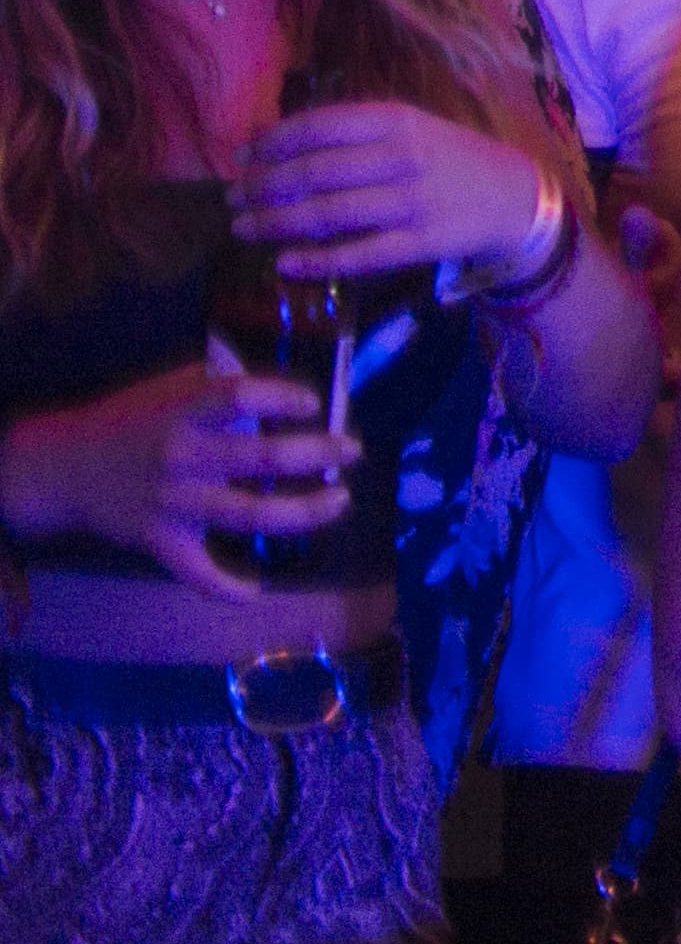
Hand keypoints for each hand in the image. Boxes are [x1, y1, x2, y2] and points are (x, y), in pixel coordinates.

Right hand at [4, 356, 349, 598]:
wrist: (65, 467)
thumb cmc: (130, 419)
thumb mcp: (167, 385)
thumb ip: (215, 375)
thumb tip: (267, 354)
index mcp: (184, 412)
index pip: (240, 396)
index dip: (282, 396)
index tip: (314, 402)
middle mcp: (184, 457)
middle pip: (264, 457)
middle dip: (319, 454)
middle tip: (352, 451)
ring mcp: (174, 502)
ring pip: (250, 513)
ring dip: (304, 512)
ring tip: (340, 500)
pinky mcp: (160, 539)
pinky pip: (197, 571)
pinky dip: (226, 587)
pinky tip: (257, 590)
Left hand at [231, 102, 559, 290]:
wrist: (516, 198)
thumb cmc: (452, 159)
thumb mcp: (412, 128)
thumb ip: (356, 133)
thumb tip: (280, 143)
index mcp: (396, 120)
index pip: (316, 127)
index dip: (270, 143)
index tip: (240, 158)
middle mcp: (401, 157)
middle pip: (312, 172)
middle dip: (262, 187)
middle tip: (232, 200)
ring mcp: (411, 202)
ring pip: (326, 213)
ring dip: (275, 222)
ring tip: (243, 228)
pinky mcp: (419, 242)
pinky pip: (358, 254)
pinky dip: (316, 260)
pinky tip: (285, 263)